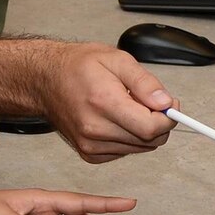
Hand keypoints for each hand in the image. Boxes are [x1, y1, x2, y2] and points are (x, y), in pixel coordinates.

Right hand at [38, 44, 176, 161]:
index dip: (168, 118)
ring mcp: (90, 144)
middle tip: (148, 102)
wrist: (44, 80)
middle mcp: (94, 128)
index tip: (169, 105)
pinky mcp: (89, 153)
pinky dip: (128, 138)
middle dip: (158, 123)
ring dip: (143, 131)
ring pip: (140, 148)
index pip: (151, 128)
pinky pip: (125, 152)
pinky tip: (116, 120)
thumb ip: (145, 82)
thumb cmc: (77, 67)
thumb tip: (165, 102)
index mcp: (103, 102)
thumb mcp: (117, 60)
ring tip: (126, 107)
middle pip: (149, 141)